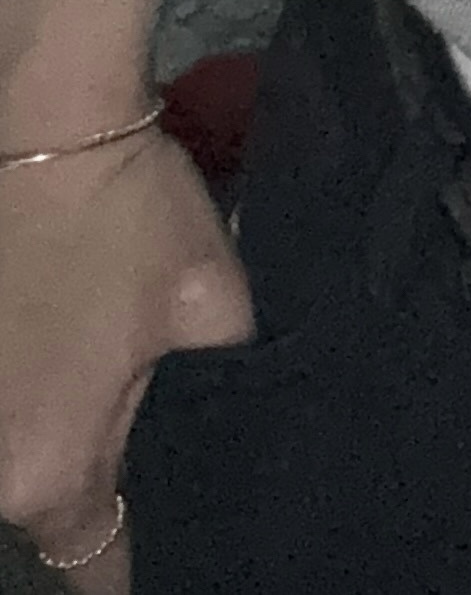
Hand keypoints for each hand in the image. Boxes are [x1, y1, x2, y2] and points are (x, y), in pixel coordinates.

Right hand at [0, 128, 252, 594]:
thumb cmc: (129, 218)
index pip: (97, 562)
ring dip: (67, 435)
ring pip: (24, 459)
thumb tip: (240, 429)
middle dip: (112, 486)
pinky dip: (34, 396)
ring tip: (118, 381)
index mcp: (47, 470)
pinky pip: (4, 411)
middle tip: (169, 445)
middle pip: (58, 509)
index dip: (144, 559)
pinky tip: (74, 350)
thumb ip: (225, 387)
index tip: (186, 550)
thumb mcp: (212, 307)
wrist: (47, 127)